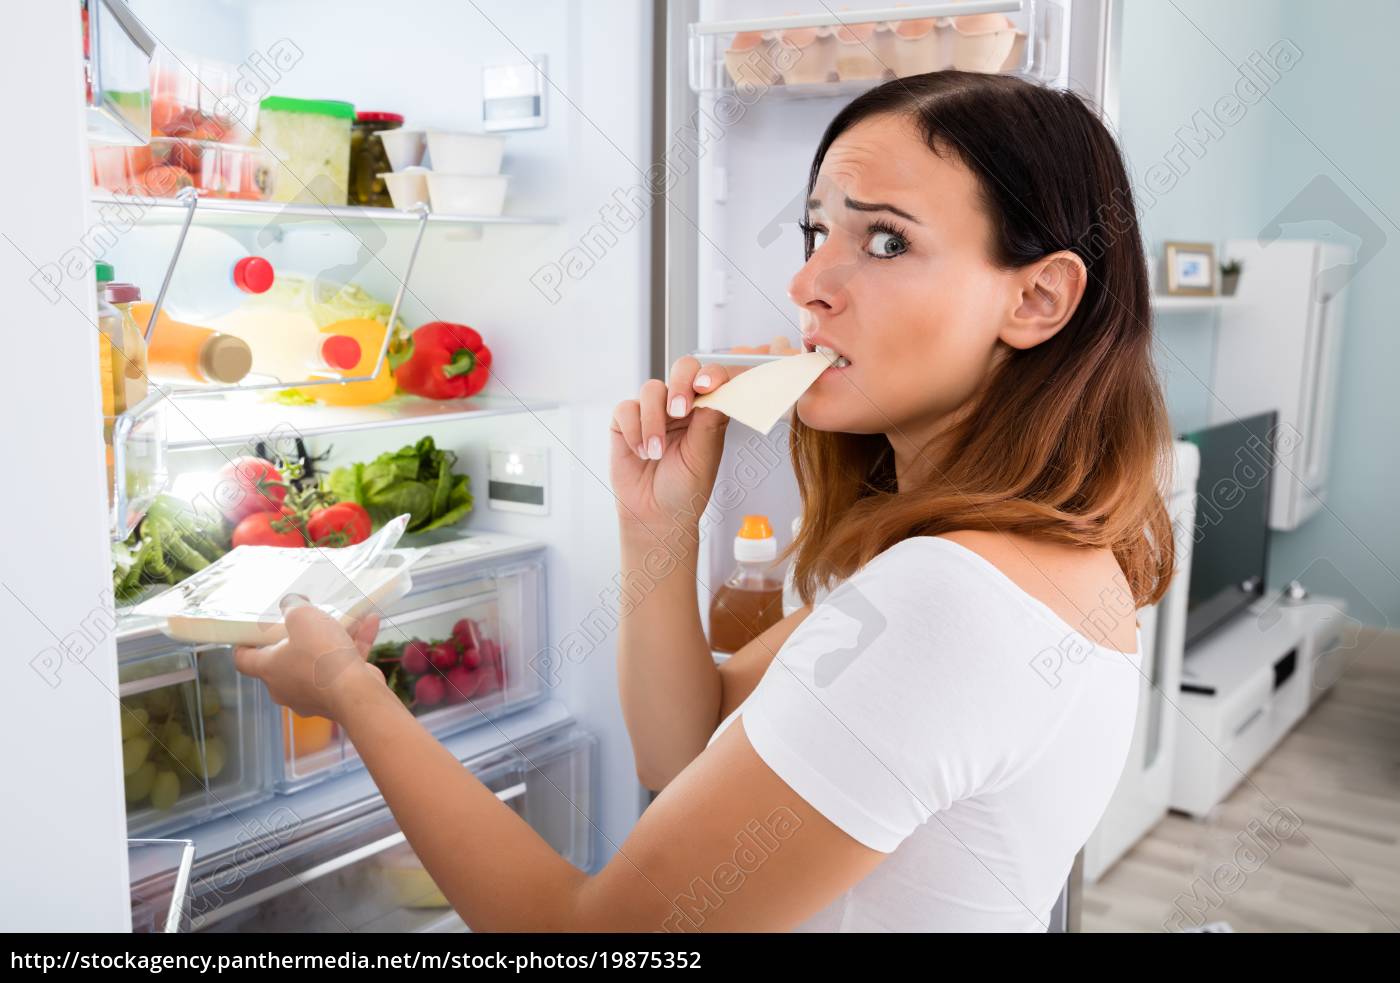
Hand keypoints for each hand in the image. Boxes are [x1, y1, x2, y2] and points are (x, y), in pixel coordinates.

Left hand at [234, 596, 384, 721]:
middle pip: (285, 658)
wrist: (356, 693)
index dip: (243, 645)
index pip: (244, 659)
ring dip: (334, 637)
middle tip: (307, 621)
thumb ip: (293, 606)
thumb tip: (291, 603)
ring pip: (320, 660)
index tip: (248, 634)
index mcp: (269, 669)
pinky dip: (355, 646)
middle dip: (299, 637)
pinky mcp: (337, 695)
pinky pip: (344, 665)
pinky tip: (370, 624)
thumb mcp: (302, 617)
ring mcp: (313, 693)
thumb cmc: (322, 657)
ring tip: (348, 617)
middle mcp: (286, 686)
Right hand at [609, 356, 738, 532]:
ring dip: (653, 421)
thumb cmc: (685, 488)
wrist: (656, 514)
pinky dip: (633, 430)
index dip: (711, 375)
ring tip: (656, 452)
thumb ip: (709, 422)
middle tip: (678, 411)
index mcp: (707, 411)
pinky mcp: (626, 421)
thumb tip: (718, 390)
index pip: (712, 379)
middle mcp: (681, 405)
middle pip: (682, 369)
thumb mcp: (703, 457)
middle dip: (680, 384)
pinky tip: (641, 452)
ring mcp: (653, 411)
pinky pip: (626, 409)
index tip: (707, 387)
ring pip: (651, 389)